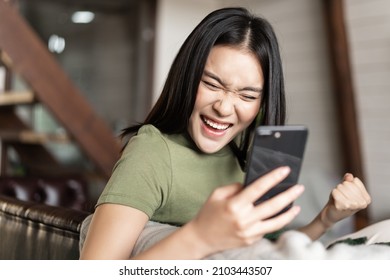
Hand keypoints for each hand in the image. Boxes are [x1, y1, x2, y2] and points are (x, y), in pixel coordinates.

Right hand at [188, 166, 303, 255]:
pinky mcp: (251, 240)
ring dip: (289, 213)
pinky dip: (275, 222)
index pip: (258, 188)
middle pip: (273, 206)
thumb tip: (251, 185)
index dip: (273, 178)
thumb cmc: (208, 215)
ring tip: (297, 205)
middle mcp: (244, 220)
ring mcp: (249, 232)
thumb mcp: (217, 194)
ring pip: (276, 222)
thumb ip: (235, 187)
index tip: (284, 170)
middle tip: (299, 187)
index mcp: (234, 205)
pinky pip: (267, 230)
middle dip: (289, 195)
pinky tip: (280, 216)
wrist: (202, 238)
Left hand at [320, 173, 370, 227]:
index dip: (347, 183)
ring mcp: (353, 205)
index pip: (355, 181)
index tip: (347, 192)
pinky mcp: (343, 206)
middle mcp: (363, 203)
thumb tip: (349, 176)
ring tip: (338, 198)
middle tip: (341, 196)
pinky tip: (335, 200)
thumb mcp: (346, 189)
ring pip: (341, 187)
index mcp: (367, 198)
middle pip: (348, 184)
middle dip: (341, 187)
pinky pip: (336, 192)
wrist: (332, 213)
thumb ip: (348, 181)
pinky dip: (333, 194)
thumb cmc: (340, 200)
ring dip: (337, 191)